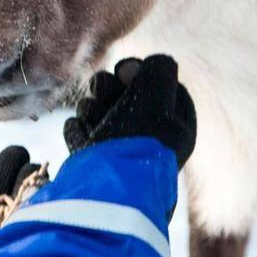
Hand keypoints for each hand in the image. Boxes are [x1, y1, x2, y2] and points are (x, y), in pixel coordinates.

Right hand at [63, 55, 195, 169]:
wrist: (103, 190)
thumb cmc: (134, 140)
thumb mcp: (155, 94)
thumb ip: (157, 68)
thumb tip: (140, 66)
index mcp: (177, 126)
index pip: (161, 83)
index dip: (141, 72)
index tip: (126, 72)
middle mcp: (150, 138)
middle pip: (125, 93)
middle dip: (108, 88)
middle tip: (103, 93)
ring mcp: (119, 149)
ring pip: (100, 109)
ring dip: (91, 109)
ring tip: (92, 121)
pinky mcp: (93, 160)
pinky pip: (81, 130)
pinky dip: (79, 132)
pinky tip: (83, 142)